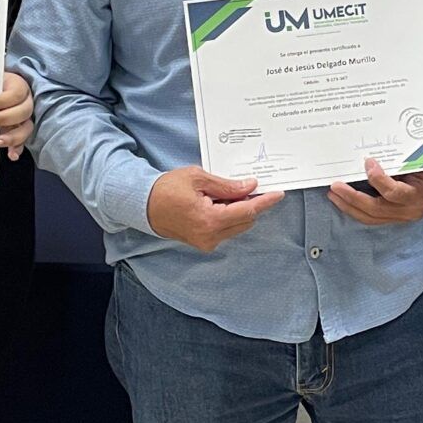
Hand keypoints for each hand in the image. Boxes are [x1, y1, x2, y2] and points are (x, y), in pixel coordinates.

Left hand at [0, 70, 35, 156]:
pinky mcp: (21, 131)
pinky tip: (11, 154)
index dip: (1, 101)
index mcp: (19, 86)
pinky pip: (24, 141)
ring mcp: (25, 118)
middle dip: (3, 118)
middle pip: (23, 112)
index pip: (15, 94)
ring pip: (26, 128)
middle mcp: (26, 102)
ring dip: (12, 137)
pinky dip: (17, 148)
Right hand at [147, 166, 284, 251]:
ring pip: (237, 226)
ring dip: (239, 210)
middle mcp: (210, 236)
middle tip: (247, 185)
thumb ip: (227, 185)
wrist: (144, 205)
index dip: (265, 201)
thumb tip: (250, 186)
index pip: (247, 210)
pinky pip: (226, 229)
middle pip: (245, 220)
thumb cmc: (167, 189)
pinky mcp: (204, 243)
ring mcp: (207, 242)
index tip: (278, 194)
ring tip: (224, 193)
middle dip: (250, 203)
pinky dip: (229, 216)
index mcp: (210, 219)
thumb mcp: (198, 178)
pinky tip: (218, 203)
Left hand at [329, 159, 422, 226]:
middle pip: (376, 208)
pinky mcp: (392, 218)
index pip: (394, 192)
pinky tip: (342, 201)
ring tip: (333, 195)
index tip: (368, 162)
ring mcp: (401, 217)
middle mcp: (411, 210)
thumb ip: (403, 159)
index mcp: (420, 195)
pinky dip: (354, 209)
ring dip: (348, 206)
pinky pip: (370, 217)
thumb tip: (375, 154)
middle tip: (336, 186)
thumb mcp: (421, 159)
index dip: (378, 179)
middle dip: (353, 197)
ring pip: (370, 217)